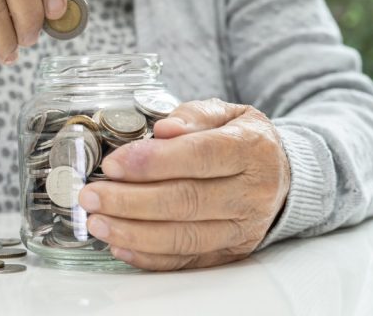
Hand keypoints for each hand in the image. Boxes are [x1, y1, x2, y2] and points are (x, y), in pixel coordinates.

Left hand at [78, 98, 289, 270]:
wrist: (280, 175)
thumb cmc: (241, 139)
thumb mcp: (226, 112)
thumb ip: (193, 116)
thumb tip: (163, 129)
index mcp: (251, 149)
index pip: (200, 156)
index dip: (153, 162)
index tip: (113, 164)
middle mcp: (251, 192)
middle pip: (186, 201)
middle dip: (131, 201)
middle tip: (91, 196)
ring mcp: (243, 228)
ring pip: (184, 236)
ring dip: (134, 232)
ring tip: (97, 222)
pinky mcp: (230, 253)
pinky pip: (187, 260)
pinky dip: (150, 256)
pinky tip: (120, 244)